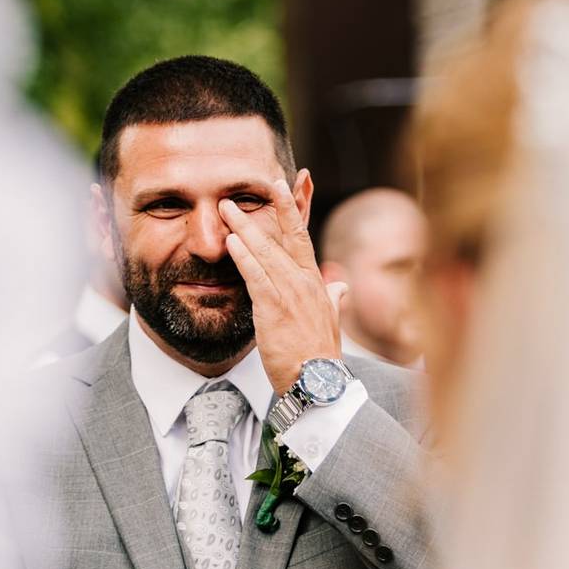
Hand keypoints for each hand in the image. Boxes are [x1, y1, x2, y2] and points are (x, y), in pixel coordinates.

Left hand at [219, 178, 346, 394]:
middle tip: (243, 191)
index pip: (301, 239)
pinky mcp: (274, 309)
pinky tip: (232, 242)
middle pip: (283, 238)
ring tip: (226, 209)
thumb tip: (342, 286)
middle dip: (264, 211)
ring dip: (244, 228)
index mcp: (315, 283)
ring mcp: (290, 294)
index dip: (291, 211)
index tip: (281, 187)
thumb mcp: (331, 321)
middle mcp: (304, 283)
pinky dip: (244, 258)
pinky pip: (257, 277)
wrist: (318, 382)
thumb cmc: (319, 355)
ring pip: (265, 253)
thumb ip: (333, 298)